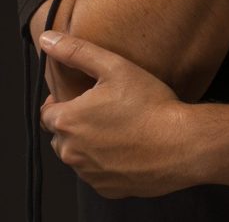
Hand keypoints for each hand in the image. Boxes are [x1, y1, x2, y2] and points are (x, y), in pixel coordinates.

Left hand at [38, 31, 194, 198]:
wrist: (181, 144)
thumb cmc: (149, 105)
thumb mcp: (114, 66)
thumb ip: (76, 51)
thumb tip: (47, 40)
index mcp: (69, 121)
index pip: (46, 113)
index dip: (60, 101)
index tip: (81, 95)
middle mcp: (72, 152)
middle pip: (60, 135)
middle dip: (73, 122)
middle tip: (102, 108)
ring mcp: (89, 174)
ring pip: (77, 155)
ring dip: (87, 142)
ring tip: (116, 125)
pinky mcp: (106, 188)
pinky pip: (95, 173)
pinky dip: (104, 161)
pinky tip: (125, 145)